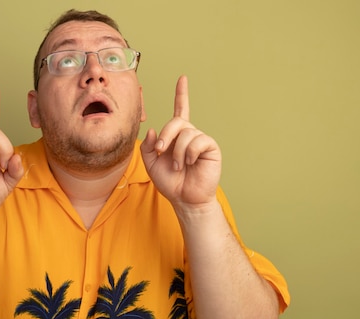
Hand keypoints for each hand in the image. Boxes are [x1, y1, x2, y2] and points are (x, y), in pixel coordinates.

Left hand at [141, 75, 220, 209]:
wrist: (184, 198)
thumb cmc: (170, 182)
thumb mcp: (151, 164)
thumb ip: (148, 146)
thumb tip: (153, 130)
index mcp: (177, 136)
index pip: (180, 110)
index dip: (181, 94)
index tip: (183, 78)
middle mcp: (190, 134)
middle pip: (176, 121)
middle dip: (166, 136)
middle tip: (162, 152)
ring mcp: (201, 140)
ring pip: (185, 133)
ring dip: (177, 152)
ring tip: (178, 166)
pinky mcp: (210, 147)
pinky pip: (198, 141)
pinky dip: (189, 152)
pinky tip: (191, 162)